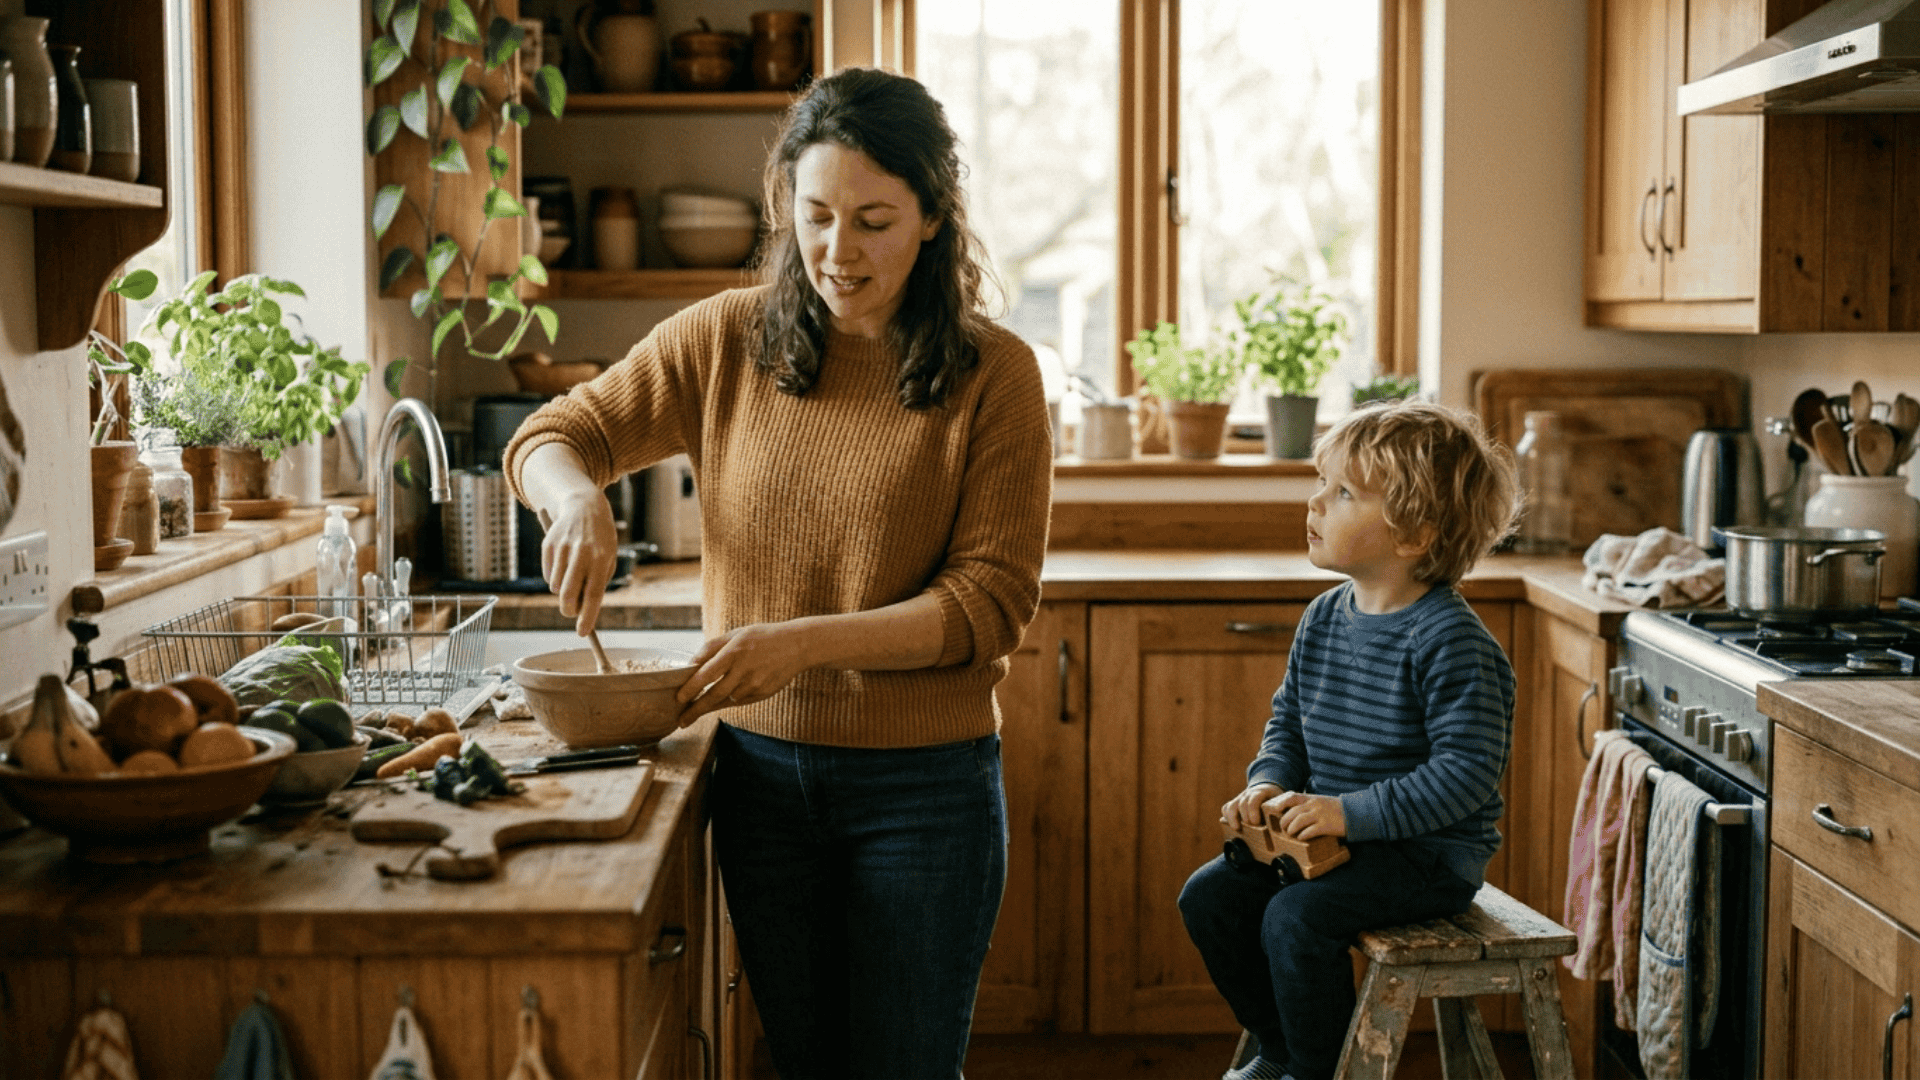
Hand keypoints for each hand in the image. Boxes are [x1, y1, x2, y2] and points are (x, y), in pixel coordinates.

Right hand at [537, 493, 618, 636]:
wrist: (584, 506)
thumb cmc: (600, 540)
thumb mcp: (608, 558)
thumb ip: (597, 583)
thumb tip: (583, 611)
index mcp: (602, 558)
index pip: (594, 593)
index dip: (587, 616)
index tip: (582, 632)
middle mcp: (582, 552)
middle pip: (569, 593)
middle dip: (569, 610)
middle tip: (571, 613)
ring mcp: (564, 547)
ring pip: (556, 587)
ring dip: (562, 592)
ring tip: (572, 578)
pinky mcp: (549, 544)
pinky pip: (547, 575)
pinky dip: (553, 578)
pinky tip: (563, 565)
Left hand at [675, 621, 814, 725]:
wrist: (797, 645)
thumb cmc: (762, 637)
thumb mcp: (736, 634)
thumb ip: (712, 647)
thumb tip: (691, 664)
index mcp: (734, 651)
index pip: (706, 674)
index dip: (691, 688)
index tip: (678, 698)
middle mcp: (744, 669)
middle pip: (714, 695)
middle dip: (695, 710)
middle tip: (681, 721)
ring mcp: (755, 684)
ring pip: (727, 700)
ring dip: (712, 705)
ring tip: (696, 711)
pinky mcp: (763, 694)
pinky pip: (740, 701)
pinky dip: (729, 700)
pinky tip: (724, 697)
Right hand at [1221, 783, 1283, 830]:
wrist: (1268, 789)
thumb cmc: (1277, 800)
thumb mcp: (1284, 801)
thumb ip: (1284, 809)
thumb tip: (1284, 822)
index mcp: (1262, 792)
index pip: (1254, 798)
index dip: (1253, 810)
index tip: (1256, 822)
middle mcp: (1249, 793)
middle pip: (1242, 803)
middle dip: (1245, 817)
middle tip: (1252, 828)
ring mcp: (1240, 798)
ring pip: (1231, 806)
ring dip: (1232, 818)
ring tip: (1237, 829)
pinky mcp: (1234, 803)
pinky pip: (1226, 808)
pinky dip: (1227, 817)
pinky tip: (1233, 826)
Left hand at [1263, 791, 1345, 840]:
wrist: (1356, 812)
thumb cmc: (1337, 809)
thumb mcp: (1322, 802)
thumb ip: (1309, 805)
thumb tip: (1295, 813)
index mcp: (1312, 798)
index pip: (1292, 797)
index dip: (1281, 804)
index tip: (1276, 810)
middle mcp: (1314, 805)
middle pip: (1292, 812)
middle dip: (1284, 821)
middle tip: (1283, 828)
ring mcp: (1319, 815)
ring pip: (1298, 822)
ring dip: (1291, 830)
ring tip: (1291, 834)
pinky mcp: (1325, 826)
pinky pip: (1309, 832)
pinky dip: (1302, 836)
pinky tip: (1302, 838)